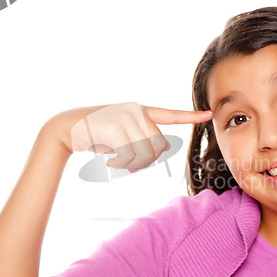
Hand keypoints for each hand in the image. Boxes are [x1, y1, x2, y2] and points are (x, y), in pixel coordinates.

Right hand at [47, 102, 211, 170]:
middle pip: (158, 145)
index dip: (190, 117)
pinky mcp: (113, 125)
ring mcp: (124, 116)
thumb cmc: (97, 135)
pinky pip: (129, 155)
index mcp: (140, 112)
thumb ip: (141, 141)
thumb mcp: (122, 137)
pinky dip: (120, 165)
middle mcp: (135, 110)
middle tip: (127, 165)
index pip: (170, 114)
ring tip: (116, 163)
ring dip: (132, 165)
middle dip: (146, 162)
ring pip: (144, 152)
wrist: (67, 128)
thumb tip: (159, 152)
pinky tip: (108, 163)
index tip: (209, 114)